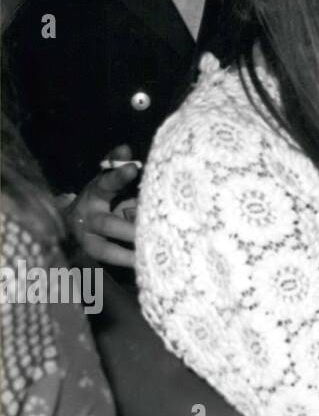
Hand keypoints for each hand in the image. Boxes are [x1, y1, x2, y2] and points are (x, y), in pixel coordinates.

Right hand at [64, 144, 138, 267]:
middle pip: (107, 224)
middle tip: (150, 230)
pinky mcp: (91, 258)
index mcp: (94, 193)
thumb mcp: (105, 180)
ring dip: (126, 254)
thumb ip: (115, 165)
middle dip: (128, 228)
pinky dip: (126, 265)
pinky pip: (109, 263)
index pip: (105, 182)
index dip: (118, 176)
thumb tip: (125, 148)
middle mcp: (88, 218)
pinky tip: (145, 267)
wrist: (70, 224)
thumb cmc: (99, 199)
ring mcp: (87, 240)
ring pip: (105, 249)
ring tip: (149, 256)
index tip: (133, 168)